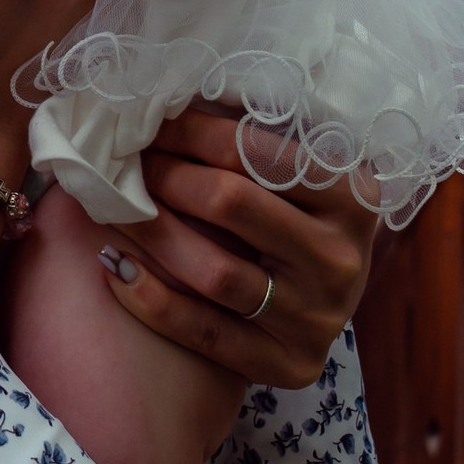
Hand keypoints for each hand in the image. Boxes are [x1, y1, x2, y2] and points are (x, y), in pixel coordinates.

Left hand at [98, 106, 376, 390]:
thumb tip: (165, 99)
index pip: (259, 152)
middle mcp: (342, 258)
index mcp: (352, 195)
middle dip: (166, 177)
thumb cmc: (300, 221)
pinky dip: (153, 302)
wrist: (329, 303)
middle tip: (125, 165)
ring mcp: (319, 317)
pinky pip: (209, 335)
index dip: (192, 133)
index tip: (148, 123)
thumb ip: (256, 147)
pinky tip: (116, 269)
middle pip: (232, 205)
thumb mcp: (302, 178)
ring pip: (216, 273)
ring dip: (150, 235)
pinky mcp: (294, 365)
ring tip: (110, 210)